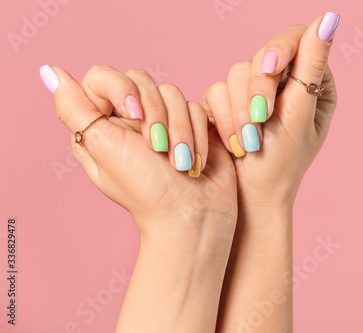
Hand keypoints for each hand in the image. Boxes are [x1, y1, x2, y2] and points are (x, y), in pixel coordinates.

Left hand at [41, 65, 237, 235]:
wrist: (192, 213)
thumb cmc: (146, 190)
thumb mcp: (103, 148)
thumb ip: (74, 109)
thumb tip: (50, 72)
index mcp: (101, 124)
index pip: (102, 77)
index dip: (121, 88)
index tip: (133, 115)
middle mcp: (131, 119)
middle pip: (141, 80)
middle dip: (156, 114)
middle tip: (157, 148)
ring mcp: (163, 120)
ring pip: (173, 92)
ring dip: (180, 130)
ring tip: (180, 162)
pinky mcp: (191, 124)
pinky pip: (195, 107)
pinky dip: (198, 134)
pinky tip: (194, 160)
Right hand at [203, 12, 338, 211]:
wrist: (251, 198)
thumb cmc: (282, 164)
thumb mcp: (299, 114)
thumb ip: (310, 67)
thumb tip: (329, 18)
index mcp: (313, 84)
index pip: (297, 41)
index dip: (280, 47)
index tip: (270, 66)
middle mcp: (284, 84)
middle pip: (263, 55)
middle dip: (258, 90)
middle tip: (260, 121)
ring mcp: (255, 94)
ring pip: (237, 72)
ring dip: (240, 109)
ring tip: (248, 141)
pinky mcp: (229, 104)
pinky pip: (217, 90)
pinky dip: (225, 116)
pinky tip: (235, 141)